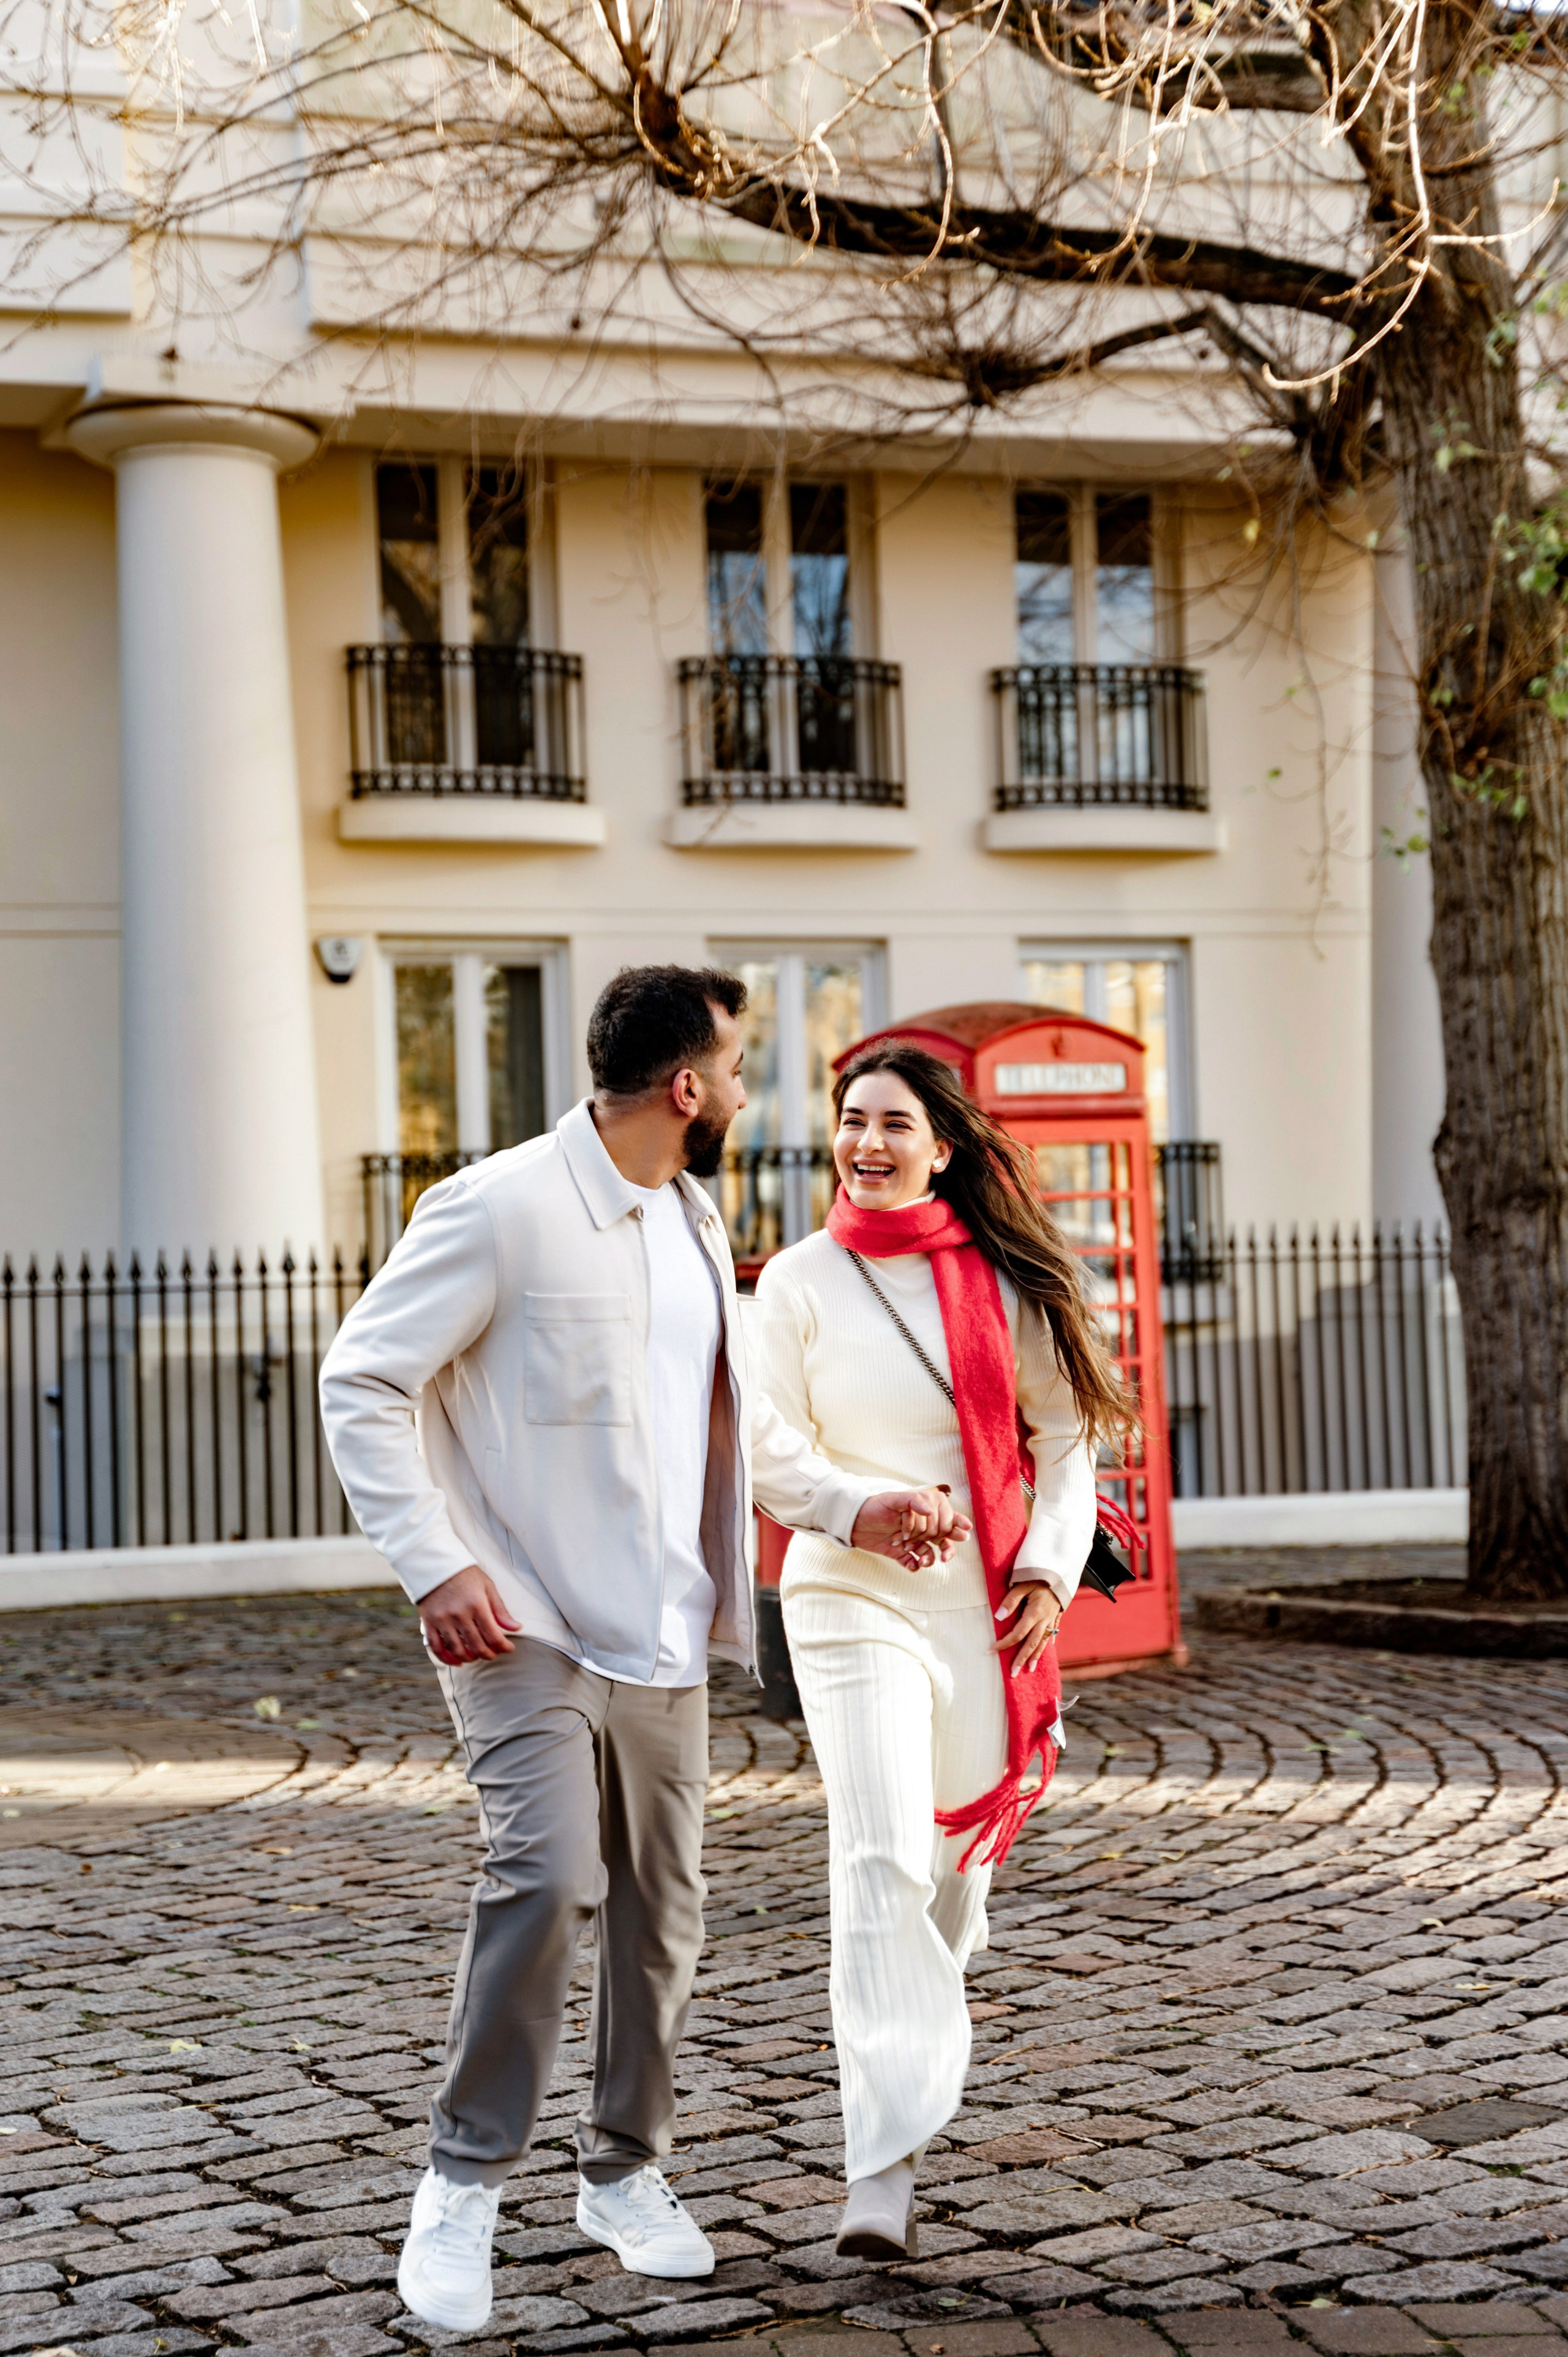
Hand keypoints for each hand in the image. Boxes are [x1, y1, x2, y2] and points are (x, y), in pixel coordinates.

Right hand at [419, 1565, 521, 1665]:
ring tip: (476, 1656)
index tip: (509, 1648)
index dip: (503, 1646)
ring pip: (457, 1649)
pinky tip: (457, 1661)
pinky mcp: (429, 1623)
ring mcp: (442, 1620)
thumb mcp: (487, 1586)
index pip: (493, 1635)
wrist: (436, 1564)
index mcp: (476, 1604)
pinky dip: (447, 1658)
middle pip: (476, 1645)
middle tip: (494, 1654)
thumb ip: (500, 1610)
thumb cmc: (465, 1574)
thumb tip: (515, 1627)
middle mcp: (459, 1614)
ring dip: (469, 1658)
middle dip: (489, 1654)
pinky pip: (437, 1647)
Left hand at [851, 1487, 971, 1571]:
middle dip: (945, 1546)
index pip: (947, 1519)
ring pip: (931, 1553)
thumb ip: (913, 1501)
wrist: (853, 1522)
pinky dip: (914, 1565)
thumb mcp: (893, 1499)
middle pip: (944, 1538)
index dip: (953, 1525)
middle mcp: (922, 1526)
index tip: (963, 1531)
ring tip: (923, 1561)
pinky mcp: (902, 1553)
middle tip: (942, 1552)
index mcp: (924, 1510)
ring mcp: (913, 1541)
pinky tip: (912, 1565)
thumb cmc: (874, 1506)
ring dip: (930, 1559)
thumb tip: (931, 1509)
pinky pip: (913, 1563)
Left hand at [995, 1582, 1062, 1676]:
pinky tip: (1044, 1650)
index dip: (1004, 1643)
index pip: (1017, 1633)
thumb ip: (1010, 1600)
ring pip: (1043, 1642)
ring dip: (1035, 1656)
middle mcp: (1044, 1619)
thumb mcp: (1022, 1584)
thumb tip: (999, 1617)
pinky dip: (1047, 1644)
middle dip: (1021, 1659)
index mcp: (1034, 1613)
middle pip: (1031, 1643)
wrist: (1061, 1570)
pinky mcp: (1056, 1616)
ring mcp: (1052, 1619)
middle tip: (1013, 1673)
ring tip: (1029, 1669)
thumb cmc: (1039, 1575)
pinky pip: (1052, 1633)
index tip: (992, 1650)